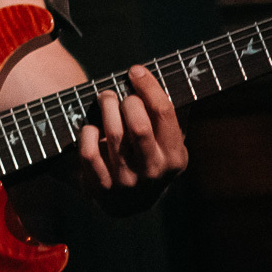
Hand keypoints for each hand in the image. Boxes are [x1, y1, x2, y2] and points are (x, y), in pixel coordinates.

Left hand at [75, 65, 186, 214]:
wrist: (127, 201)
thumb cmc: (147, 156)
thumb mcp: (167, 142)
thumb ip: (170, 115)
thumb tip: (184, 72)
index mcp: (175, 158)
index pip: (164, 113)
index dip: (148, 86)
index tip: (135, 71)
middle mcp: (154, 171)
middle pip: (137, 124)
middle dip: (125, 101)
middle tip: (117, 93)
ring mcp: (127, 182)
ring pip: (113, 134)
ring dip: (105, 108)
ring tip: (104, 99)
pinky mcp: (101, 188)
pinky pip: (90, 152)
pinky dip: (87, 133)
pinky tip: (91, 126)